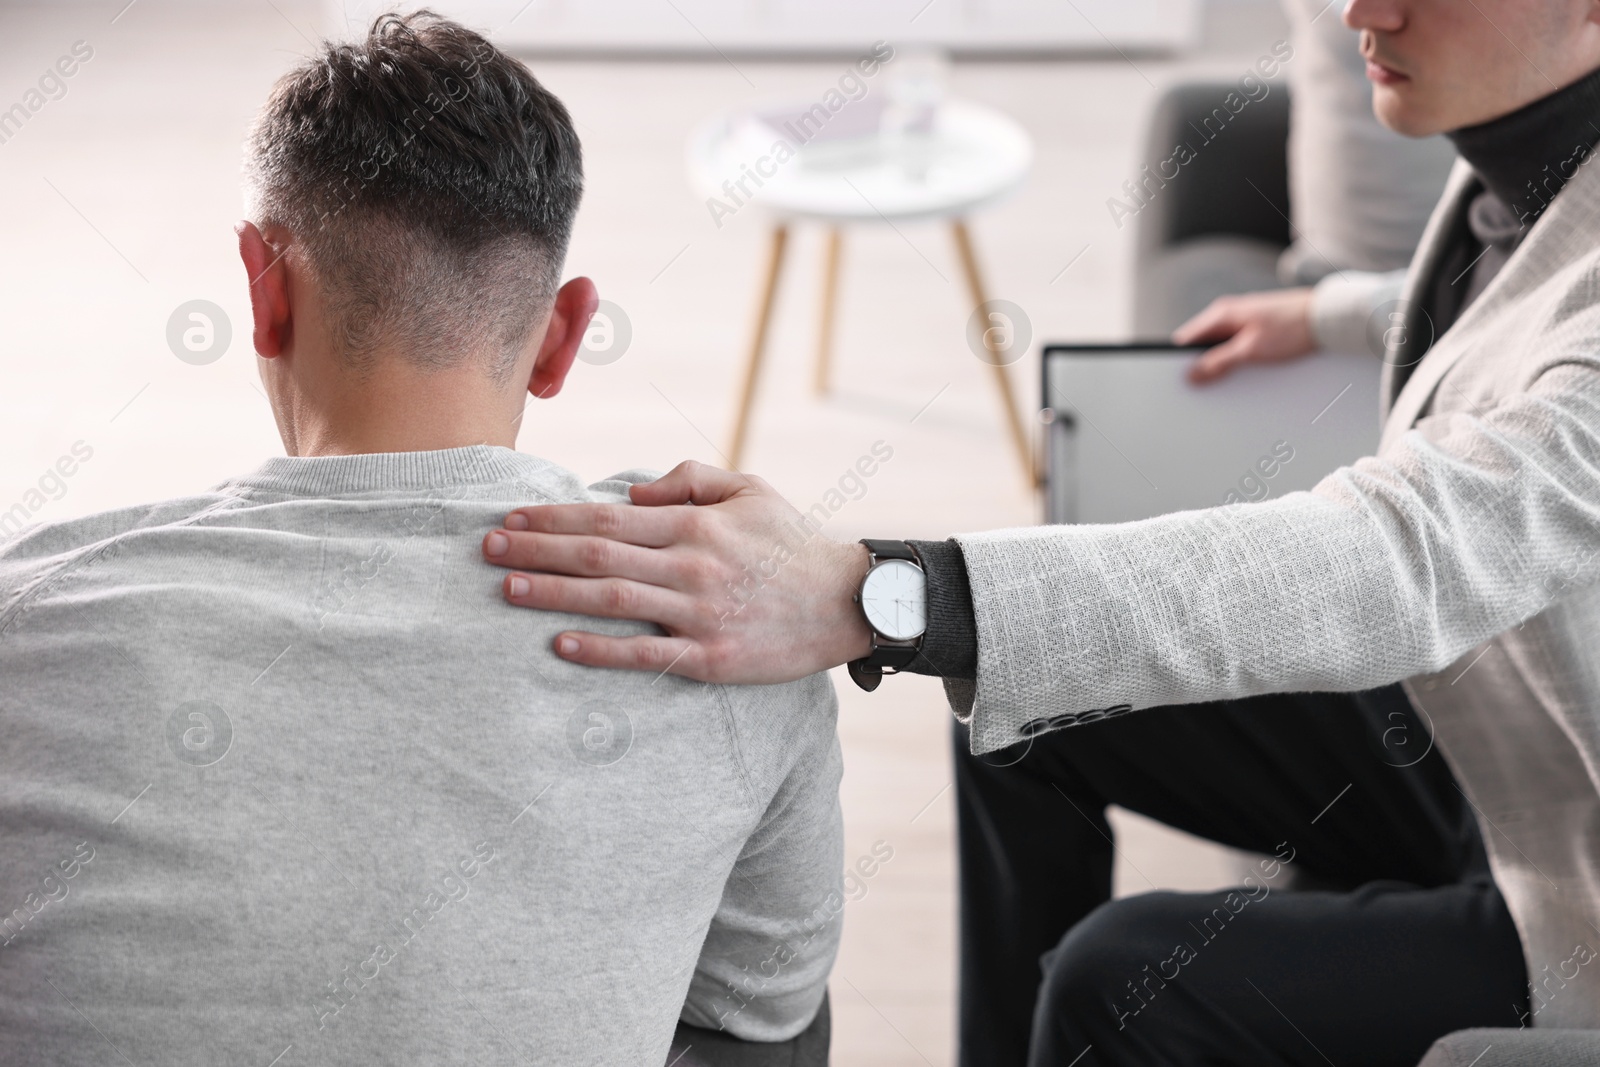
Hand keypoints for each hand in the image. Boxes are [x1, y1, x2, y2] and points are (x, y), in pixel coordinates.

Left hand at [480, 461, 872, 682]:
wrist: (848, 602)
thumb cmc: (792, 543)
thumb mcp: (749, 488)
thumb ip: (689, 479)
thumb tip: (630, 487)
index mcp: (695, 524)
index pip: (607, 515)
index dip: (553, 515)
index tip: (512, 515)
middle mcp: (691, 565)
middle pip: (596, 554)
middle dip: (535, 548)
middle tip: (486, 547)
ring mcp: (699, 614)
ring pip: (610, 600)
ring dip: (552, 592)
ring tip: (506, 587)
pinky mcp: (711, 659)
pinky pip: (644, 654)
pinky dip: (599, 648)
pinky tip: (559, 643)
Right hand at [1174, 287, 1315, 383]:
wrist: (1326, 317)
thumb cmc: (1292, 328)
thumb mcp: (1250, 350)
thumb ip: (1219, 363)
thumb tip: (1193, 374)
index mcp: (1221, 314)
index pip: (1186, 339)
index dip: (1180, 360)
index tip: (1180, 379)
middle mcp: (1228, 313)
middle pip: (1202, 344)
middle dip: (1201, 364)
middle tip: (1205, 385)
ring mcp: (1242, 318)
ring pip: (1219, 345)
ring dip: (1220, 362)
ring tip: (1229, 378)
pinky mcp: (1256, 325)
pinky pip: (1234, 344)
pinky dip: (1234, 357)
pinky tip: (1244, 369)